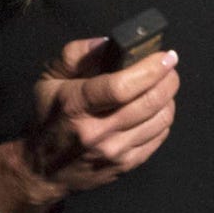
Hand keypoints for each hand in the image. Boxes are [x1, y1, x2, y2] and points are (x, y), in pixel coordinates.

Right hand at [0, 38, 181, 212]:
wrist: (43, 170)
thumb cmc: (48, 118)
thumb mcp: (49, 80)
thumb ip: (76, 55)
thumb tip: (109, 43)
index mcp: (76, 105)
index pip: (121, 87)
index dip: (150, 69)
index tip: (166, 56)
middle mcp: (98, 131)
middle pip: (148, 102)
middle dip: (168, 79)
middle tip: (170, 67)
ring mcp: (114, 152)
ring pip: (160, 119)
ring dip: (169, 98)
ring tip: (164, 86)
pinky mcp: (126, 165)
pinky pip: (159, 137)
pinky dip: (163, 118)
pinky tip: (156, 109)